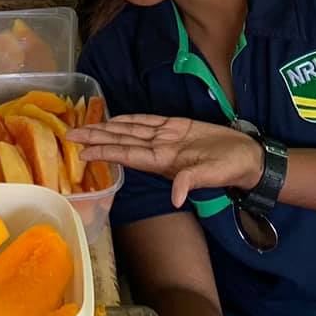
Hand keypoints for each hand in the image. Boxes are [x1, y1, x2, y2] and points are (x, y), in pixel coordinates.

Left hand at [65, 115, 261, 205]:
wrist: (246, 157)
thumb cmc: (229, 168)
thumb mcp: (211, 175)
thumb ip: (191, 182)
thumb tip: (176, 197)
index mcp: (163, 161)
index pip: (127, 154)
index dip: (104, 151)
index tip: (81, 151)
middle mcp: (159, 150)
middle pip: (121, 141)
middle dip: (96, 138)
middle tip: (69, 134)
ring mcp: (166, 138)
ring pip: (130, 130)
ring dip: (108, 127)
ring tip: (85, 125)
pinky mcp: (177, 127)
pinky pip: (148, 121)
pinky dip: (131, 119)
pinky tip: (116, 118)